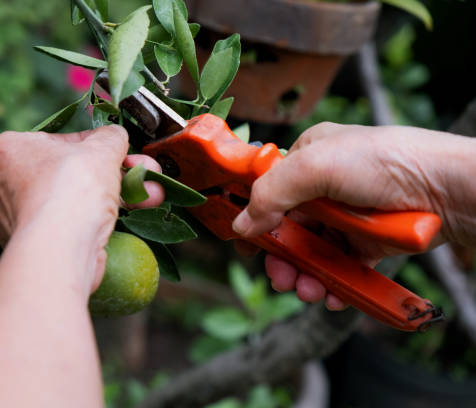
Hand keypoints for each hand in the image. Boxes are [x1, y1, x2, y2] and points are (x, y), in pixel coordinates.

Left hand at [0, 125, 163, 292]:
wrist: (61, 251)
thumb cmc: (73, 188)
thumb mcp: (102, 148)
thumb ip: (110, 136)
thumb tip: (115, 135)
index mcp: (6, 149)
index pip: (58, 141)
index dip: (96, 146)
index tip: (121, 153)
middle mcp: (3, 184)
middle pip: (70, 173)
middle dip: (115, 174)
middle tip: (144, 173)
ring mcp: (17, 219)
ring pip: (76, 201)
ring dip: (119, 197)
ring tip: (153, 196)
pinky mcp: (35, 247)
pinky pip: (72, 225)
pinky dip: (101, 221)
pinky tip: (134, 215)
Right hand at [232, 122, 475, 308]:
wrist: (447, 189)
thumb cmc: (386, 162)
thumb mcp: (316, 166)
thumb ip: (271, 194)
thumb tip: (241, 225)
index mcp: (308, 158)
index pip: (268, 190)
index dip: (254, 218)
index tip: (246, 246)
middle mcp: (324, 187)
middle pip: (288, 228)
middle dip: (282, 256)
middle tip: (281, 278)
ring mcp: (346, 216)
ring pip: (312, 252)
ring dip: (305, 275)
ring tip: (308, 291)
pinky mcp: (367, 241)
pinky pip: (341, 267)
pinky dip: (333, 283)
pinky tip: (332, 295)